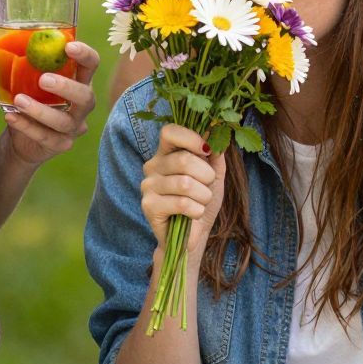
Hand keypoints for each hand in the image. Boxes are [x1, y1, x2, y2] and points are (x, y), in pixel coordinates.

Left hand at [0, 39, 98, 167]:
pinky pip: (46, 137)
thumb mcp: (18, 75)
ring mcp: (73, 126)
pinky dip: (27, 126)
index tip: (68, 47)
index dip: (85, 55)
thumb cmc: (27, 97)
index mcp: (77, 79)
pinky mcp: (60, 144)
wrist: (21, 137)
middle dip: (67, 87)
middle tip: (43, 79)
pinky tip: (10, 117)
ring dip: (41, 110)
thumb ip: (6, 57)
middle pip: (86, 96)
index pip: (91, 64)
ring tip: (18, 100)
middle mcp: (81, 104)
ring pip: (64, 121)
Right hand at [140, 123, 225, 258]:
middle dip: (206, 176)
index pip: (169, 132)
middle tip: (208, 188)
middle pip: (183, 160)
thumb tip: (215, 128)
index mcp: (166, 153)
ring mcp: (148, 185)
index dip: (190, 137)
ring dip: (203, 196)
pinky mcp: (149, 205)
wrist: (194, 235)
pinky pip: (181, 203)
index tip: (207, 150)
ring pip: (185, 183)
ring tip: (202, 202)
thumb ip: (214, 152)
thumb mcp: (214, 174)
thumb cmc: (202, 201)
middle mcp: (152, 166)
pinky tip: (194, 214)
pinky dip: (196, 210)